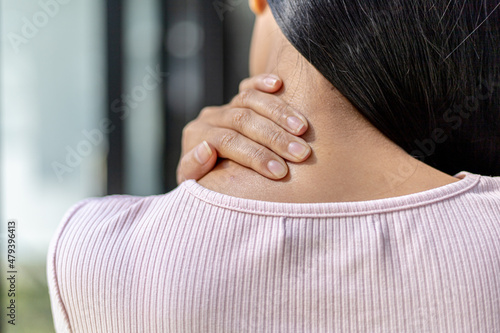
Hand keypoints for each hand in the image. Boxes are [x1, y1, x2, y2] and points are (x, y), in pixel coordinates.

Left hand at [176, 74, 310, 183]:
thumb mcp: (195, 184)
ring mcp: (227, 106)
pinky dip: (263, 82)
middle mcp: (211, 117)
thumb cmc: (208, 186)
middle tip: (302, 153)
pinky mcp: (240, 98)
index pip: (227, 141)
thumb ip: (192, 169)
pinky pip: (251, 86)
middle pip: (242, 120)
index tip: (280, 172)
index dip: (256, 155)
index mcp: (196, 136)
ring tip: (303, 129)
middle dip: (275, 137)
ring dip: (280, 113)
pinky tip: (279, 83)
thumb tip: (206, 149)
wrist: (213, 175)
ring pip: (250, 100)